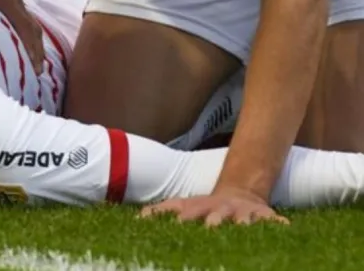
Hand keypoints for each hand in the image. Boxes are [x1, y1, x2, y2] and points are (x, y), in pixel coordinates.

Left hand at [0, 0, 44, 73]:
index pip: (24, 22)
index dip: (30, 42)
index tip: (32, 61)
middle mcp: (15, 2)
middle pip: (32, 28)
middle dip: (37, 50)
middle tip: (37, 73)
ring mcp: (14, 7)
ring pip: (31, 29)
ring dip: (36, 48)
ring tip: (35, 71)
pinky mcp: (10, 12)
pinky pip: (25, 28)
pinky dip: (29, 43)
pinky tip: (26, 59)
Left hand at [140, 187, 288, 226]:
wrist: (239, 193)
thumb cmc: (204, 206)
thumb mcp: (181, 204)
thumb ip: (160, 211)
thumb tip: (139, 219)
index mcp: (201, 208)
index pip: (188, 214)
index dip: (182, 219)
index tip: (176, 226)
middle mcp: (222, 210)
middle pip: (217, 217)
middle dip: (214, 223)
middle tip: (211, 228)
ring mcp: (244, 213)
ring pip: (245, 221)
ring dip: (244, 226)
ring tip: (243, 230)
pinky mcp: (265, 217)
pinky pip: (274, 222)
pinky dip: (280, 225)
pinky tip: (285, 229)